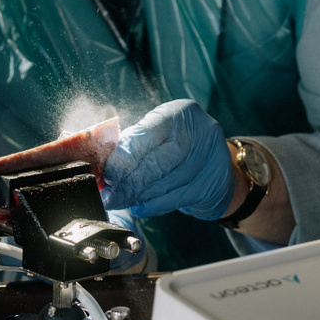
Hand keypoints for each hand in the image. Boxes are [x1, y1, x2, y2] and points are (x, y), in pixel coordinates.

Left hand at [102, 100, 236, 220]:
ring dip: (136, 196)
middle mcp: (198, 132)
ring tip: (117, 200)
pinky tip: (138, 206)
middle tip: (108, 193)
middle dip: (127, 180)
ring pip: (163, 183)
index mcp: (179, 113)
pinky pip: (174, 199)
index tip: (106, 172)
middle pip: (156, 162)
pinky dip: (152, 205)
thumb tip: (103, 162)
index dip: (123, 158)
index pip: (146, 136)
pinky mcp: (210, 185)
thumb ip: (135, 142)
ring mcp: (207, 159)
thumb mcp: (160, 131)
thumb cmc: (178, 144)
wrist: (216, 162)